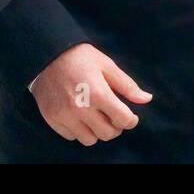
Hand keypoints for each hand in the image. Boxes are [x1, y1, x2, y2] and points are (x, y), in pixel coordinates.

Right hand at [30, 43, 152, 145]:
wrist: (46, 54)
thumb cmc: (80, 57)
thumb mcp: (107, 65)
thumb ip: (127, 85)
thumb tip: (146, 99)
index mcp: (98, 93)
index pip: (123, 120)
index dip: (131, 120)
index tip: (130, 116)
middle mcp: (81, 108)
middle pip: (107, 134)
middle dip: (115, 127)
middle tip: (113, 116)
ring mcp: (64, 115)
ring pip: (89, 140)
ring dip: (97, 131)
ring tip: (96, 117)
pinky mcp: (52, 119)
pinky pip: (71, 136)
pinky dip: (79, 130)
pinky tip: (80, 116)